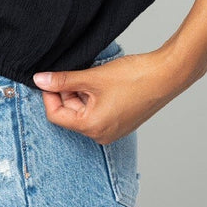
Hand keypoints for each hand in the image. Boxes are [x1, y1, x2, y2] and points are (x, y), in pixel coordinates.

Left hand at [31, 46, 203, 142]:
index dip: (49, 94)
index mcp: (92, 128)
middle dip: (68, 91)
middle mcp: (101, 135)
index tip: (49, 76)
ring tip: (94, 75)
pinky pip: (98, 110)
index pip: (55, 115)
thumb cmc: (133, 78)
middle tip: (77, 71)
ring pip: (84, 110)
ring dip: (82, 92)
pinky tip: (103, 81)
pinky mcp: (121, 122)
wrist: (166, 75)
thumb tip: (39, 80)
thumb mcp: (92, 77)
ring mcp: (112, 130)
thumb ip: (63, 80)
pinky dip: (94, 96)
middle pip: (70, 113)